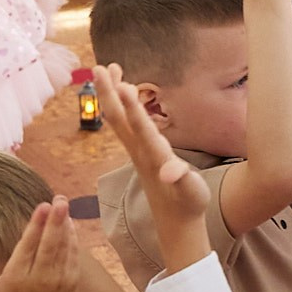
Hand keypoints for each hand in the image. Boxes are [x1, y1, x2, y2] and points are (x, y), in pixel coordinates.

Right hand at [0, 197, 80, 291]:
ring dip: (65, 225)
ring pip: (63, 248)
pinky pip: (73, 255)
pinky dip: (72, 238)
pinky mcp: (71, 281)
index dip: (35, 227)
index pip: (28, 248)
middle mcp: (40, 279)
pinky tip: (68, 222)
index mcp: (18, 278)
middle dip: (55, 222)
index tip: (42, 207)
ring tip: (63, 204)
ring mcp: (58, 280)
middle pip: (49, 246)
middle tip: (59, 200)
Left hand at [99, 61, 211, 271]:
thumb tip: (171, 172)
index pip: (141, 128)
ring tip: (109, 68)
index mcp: (154, 157)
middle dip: (109, 92)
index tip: (122, 84)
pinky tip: (123, 93)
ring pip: (119, 119)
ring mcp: (137, 153)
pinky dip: (122, 105)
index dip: (133, 106)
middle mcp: (140, 152)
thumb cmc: (188, 205)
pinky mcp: (140, 154)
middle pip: (119, 119)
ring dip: (112, 94)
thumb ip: (182, 179)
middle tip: (100, 66)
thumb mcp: (191, 192)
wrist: (176, 225)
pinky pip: (125, 124)